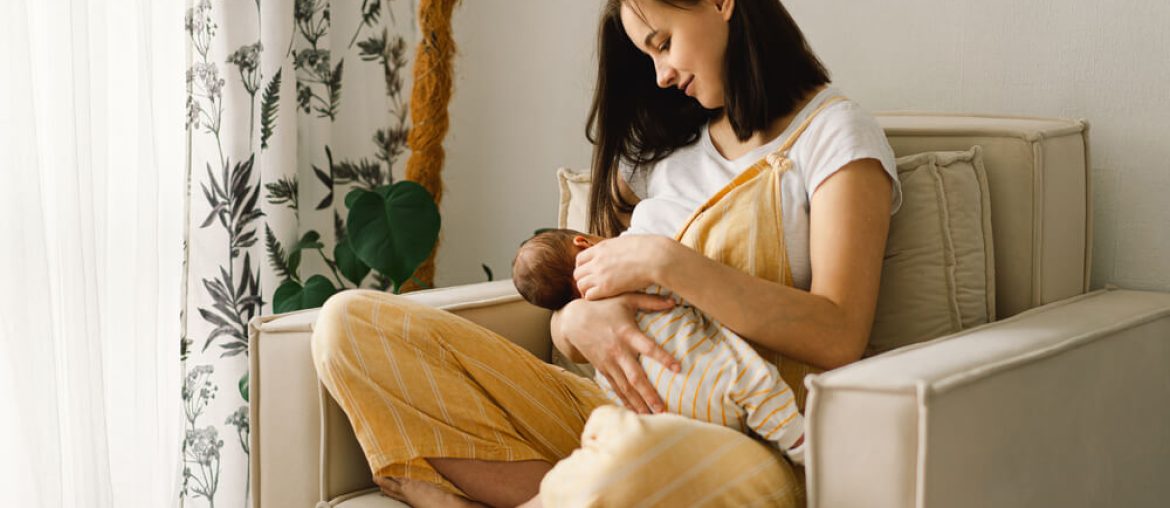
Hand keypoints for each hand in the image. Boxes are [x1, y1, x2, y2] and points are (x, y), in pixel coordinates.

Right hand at [559, 293, 681, 413]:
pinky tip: (636, 412)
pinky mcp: (602, 369)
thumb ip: (650, 300)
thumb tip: (674, 300)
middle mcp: (618, 351)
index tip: (678, 368)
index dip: (663, 357)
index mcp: (627, 333)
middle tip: (663, 409)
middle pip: (635, 376)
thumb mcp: (626, 299)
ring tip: (652, 417)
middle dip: (649, 394)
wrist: (573, 320)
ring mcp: (609, 363)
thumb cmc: (604, 307)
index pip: (648, 347)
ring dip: (639, 403)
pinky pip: (616, 388)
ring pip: (625, 387)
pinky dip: (626, 401)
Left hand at [574, 235, 674, 299]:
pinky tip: (603, 299)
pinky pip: (589, 295)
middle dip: (583, 280)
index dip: (584, 268)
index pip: (580, 259)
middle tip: (592, 287)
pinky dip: (593, 298)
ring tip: (598, 295)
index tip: (591, 274)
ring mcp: (600, 274)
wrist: (655, 257)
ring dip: (587, 290)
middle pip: (577, 273)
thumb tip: (620, 249)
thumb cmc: (648, 249)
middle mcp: (597, 260)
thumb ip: (617, 248)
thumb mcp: (627, 242)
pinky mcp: (606, 287)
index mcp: (602, 248)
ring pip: (580, 285)